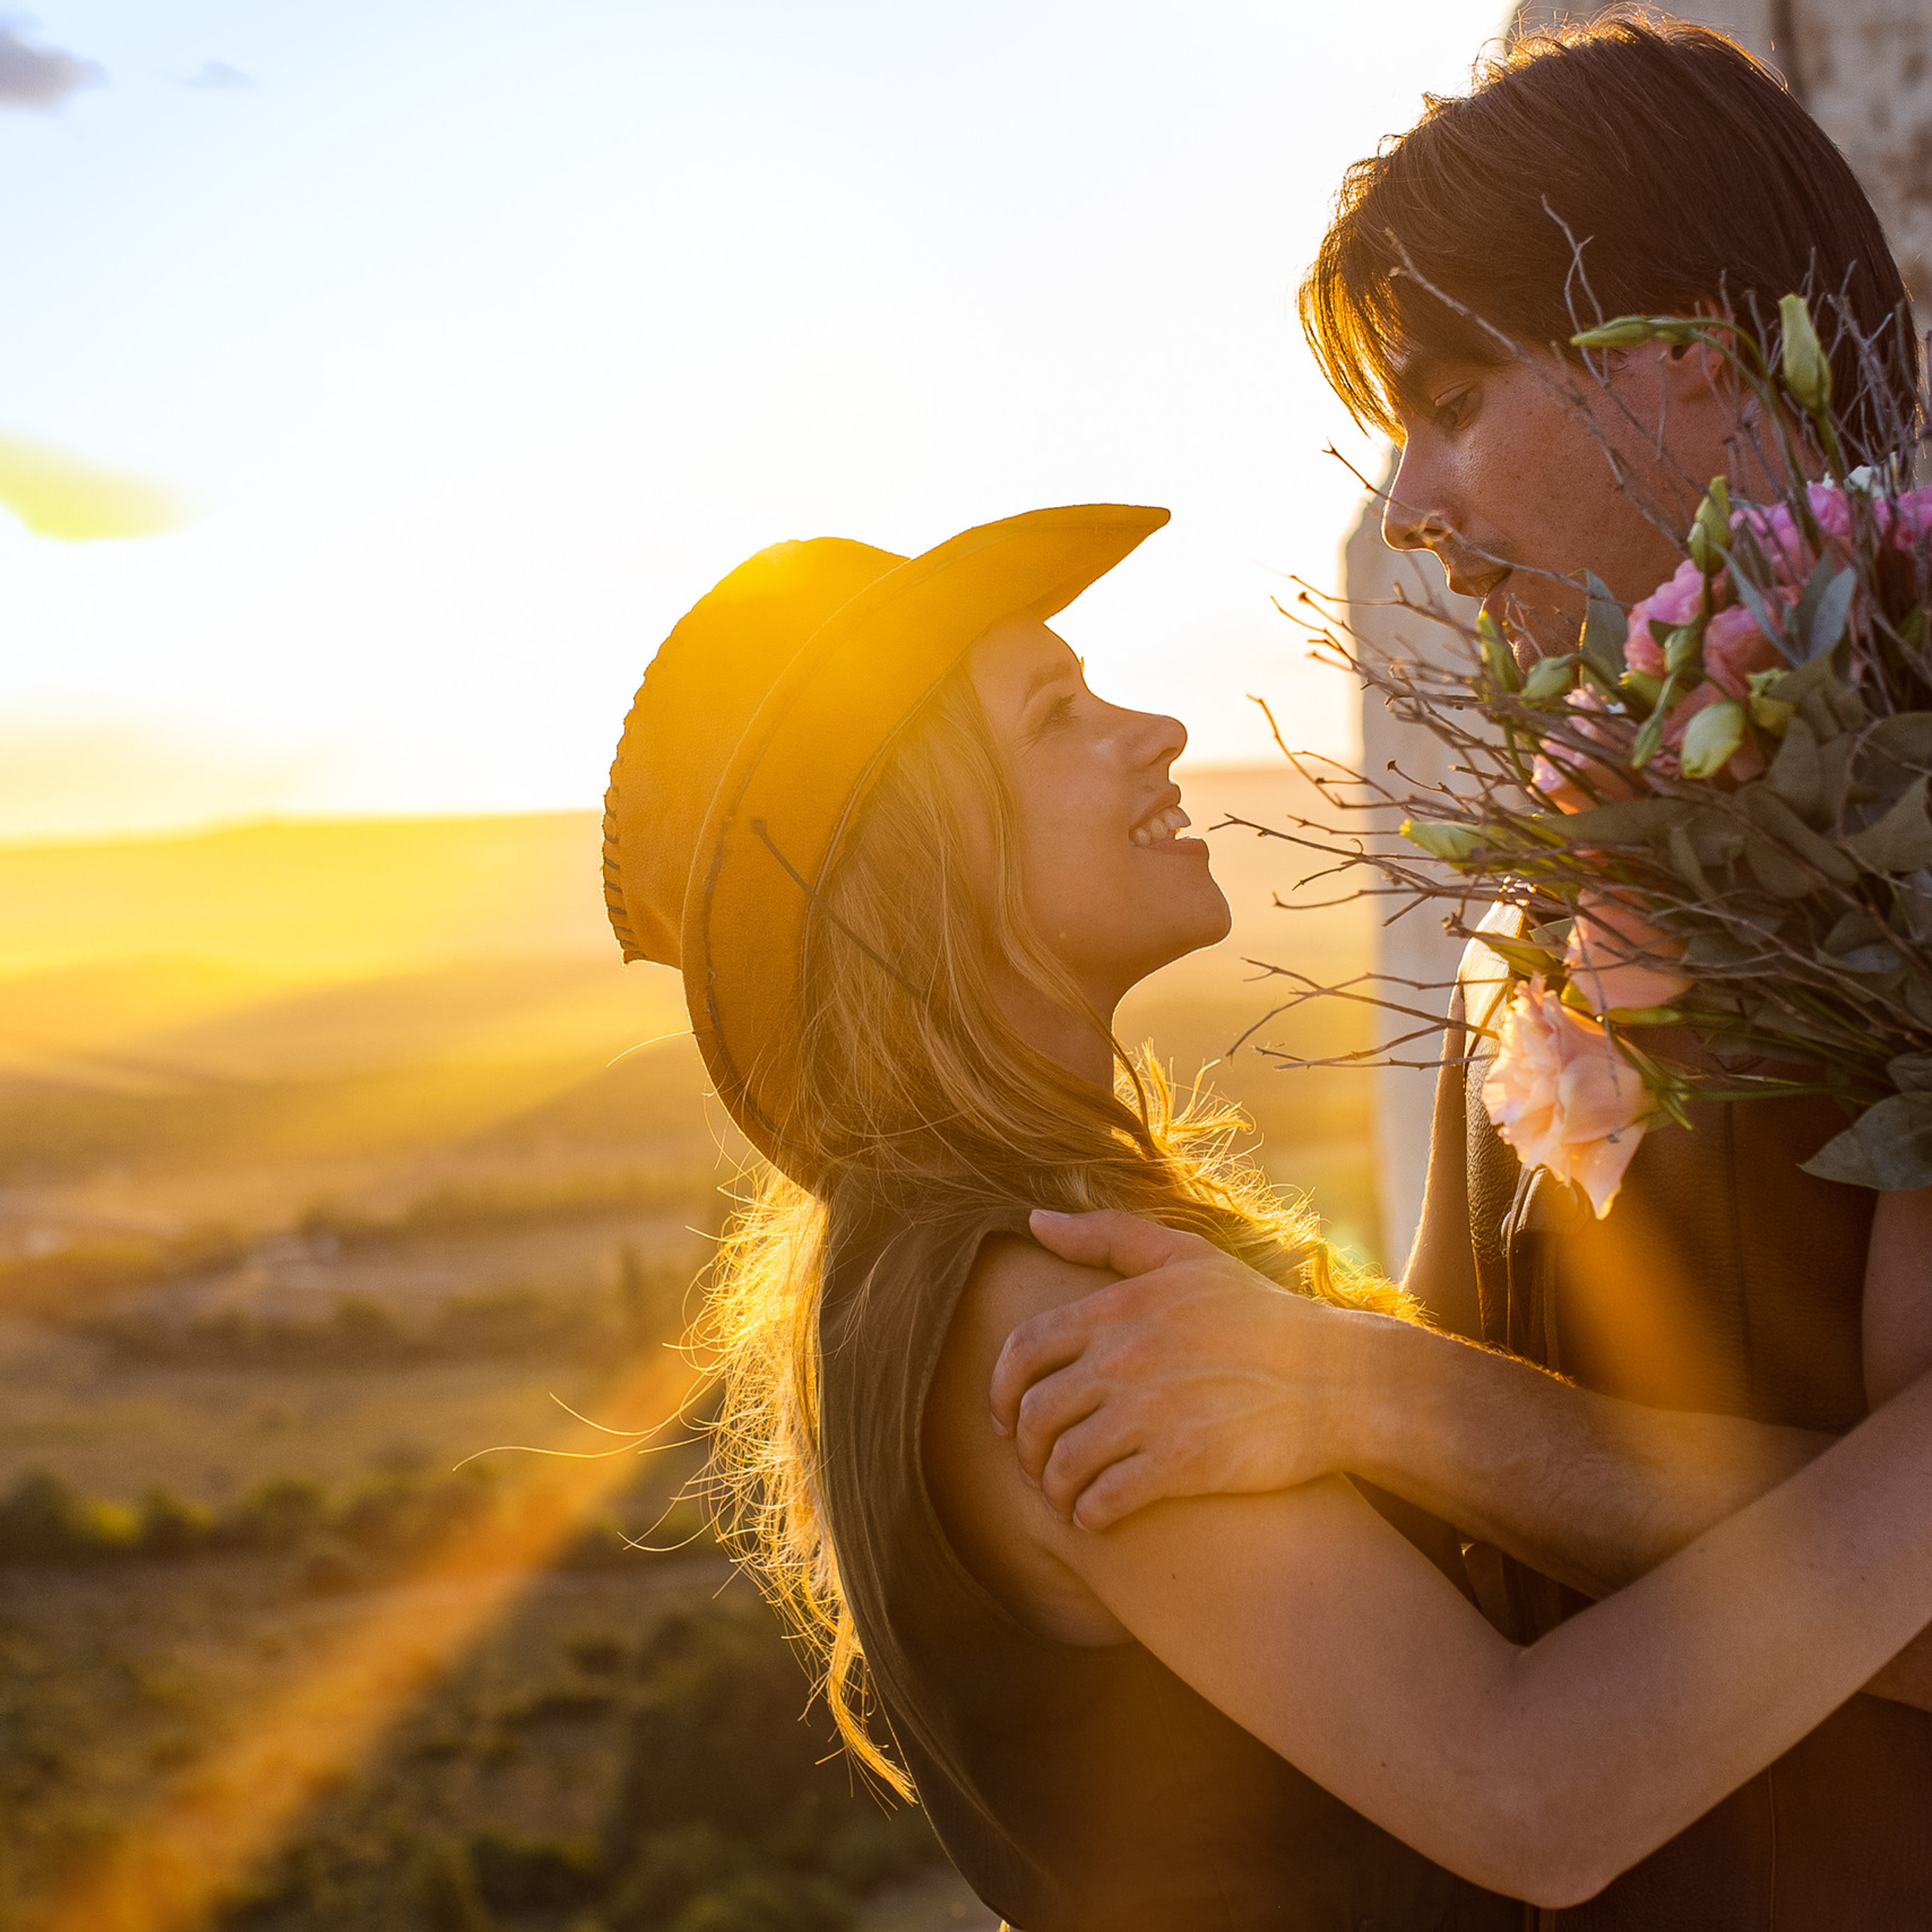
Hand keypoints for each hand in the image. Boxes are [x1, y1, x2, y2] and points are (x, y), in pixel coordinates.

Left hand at [986, 1208, 1377, 1530]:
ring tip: (1065, 1498)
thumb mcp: (1187, 1256)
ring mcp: (1152, 1411)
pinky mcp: (1182, 1463)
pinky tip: (1096, 1518)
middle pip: (1034, 1413)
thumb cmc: (1260, 1315)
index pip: (1023, 1349)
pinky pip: (1103, 1499)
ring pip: (1062, 1462)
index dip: (1000, 1388)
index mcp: (1119, 1309)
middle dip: (1023, 1448)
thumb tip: (1035, 1221)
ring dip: (1053, 1488)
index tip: (1005, 1415)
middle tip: (1035, 1465)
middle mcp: (1125, 1358)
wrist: (1338, 1378)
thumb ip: (1107, 1235)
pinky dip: (1088, 1515)